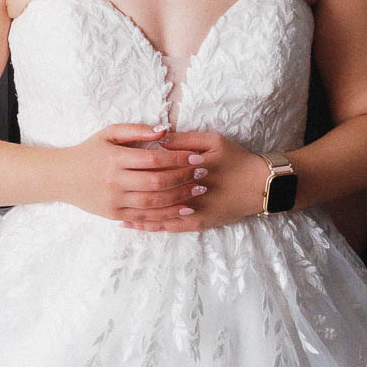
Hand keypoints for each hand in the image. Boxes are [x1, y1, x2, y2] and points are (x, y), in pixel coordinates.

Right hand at [62, 123, 204, 222]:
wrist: (62, 177)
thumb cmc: (90, 151)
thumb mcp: (109, 133)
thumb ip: (137, 130)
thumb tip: (165, 130)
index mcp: (115, 158)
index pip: (154, 160)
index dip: (178, 159)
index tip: (196, 156)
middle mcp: (115, 181)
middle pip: (157, 182)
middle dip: (183, 178)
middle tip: (203, 173)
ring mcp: (115, 200)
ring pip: (154, 203)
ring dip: (180, 198)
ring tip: (199, 191)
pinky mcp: (115, 214)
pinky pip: (145, 217)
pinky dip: (167, 215)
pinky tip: (184, 210)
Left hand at [125, 130, 261, 231]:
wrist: (261, 185)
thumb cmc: (237, 159)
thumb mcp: (213, 141)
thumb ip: (185, 140)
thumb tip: (159, 140)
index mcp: (188, 167)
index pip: (157, 169)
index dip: (135, 168)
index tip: (115, 165)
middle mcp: (187, 190)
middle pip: (151, 191)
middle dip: (129, 191)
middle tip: (105, 188)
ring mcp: (192, 209)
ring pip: (155, 213)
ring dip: (133, 211)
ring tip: (112, 209)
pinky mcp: (198, 222)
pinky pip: (168, 227)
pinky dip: (149, 226)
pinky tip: (134, 224)